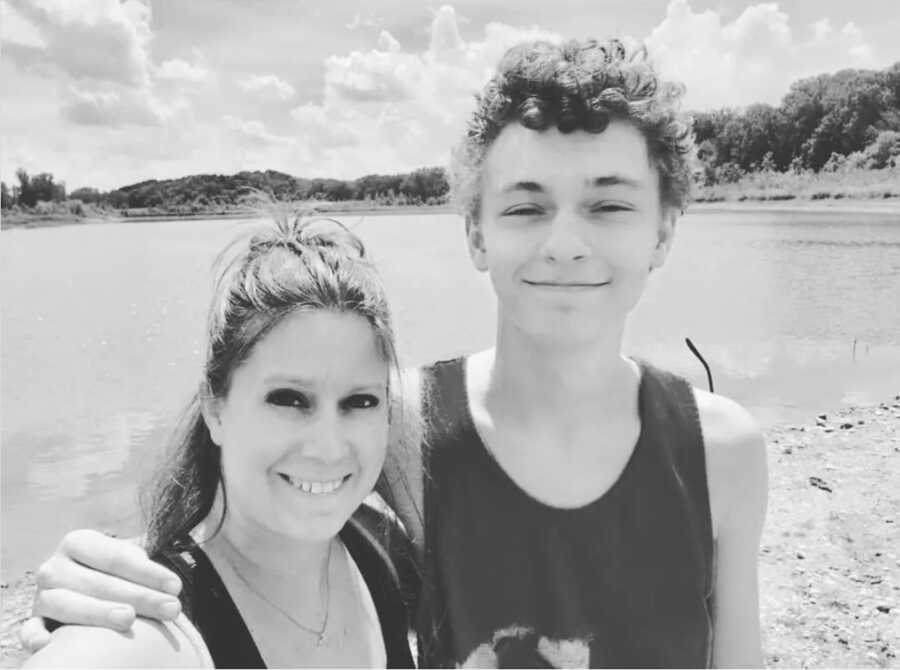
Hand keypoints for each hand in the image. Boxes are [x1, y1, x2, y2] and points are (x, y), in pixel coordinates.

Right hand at [20, 530, 183, 651]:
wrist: (80, 588)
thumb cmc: (112, 573)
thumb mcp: (124, 559)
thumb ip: (143, 559)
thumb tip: (173, 563)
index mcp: (78, 542)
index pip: (116, 556)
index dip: (148, 571)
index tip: (177, 586)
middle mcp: (55, 565)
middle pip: (98, 582)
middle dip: (139, 596)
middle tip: (170, 609)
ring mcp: (40, 594)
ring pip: (67, 604)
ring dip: (98, 612)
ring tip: (129, 620)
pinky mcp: (33, 620)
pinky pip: (30, 630)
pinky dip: (36, 638)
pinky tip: (52, 644)